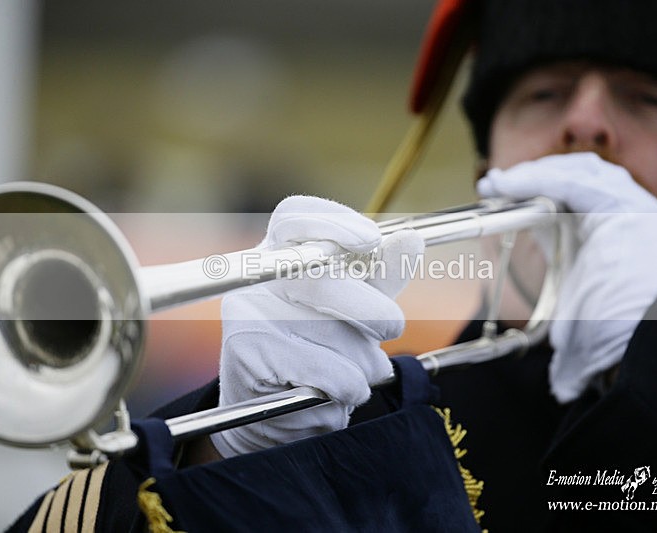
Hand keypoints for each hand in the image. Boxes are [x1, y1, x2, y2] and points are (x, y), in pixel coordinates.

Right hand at [212, 196, 423, 456]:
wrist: (267, 417)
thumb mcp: (352, 310)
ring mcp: (247, 314)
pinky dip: (346, 391)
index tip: (371, 240)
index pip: (295, 216)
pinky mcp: (246, 355)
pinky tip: (329, 395)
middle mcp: (256, 278)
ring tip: (349, 375)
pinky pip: (327, 375)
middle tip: (391, 328)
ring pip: (334, 337)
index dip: (334, 223)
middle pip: (323, 279)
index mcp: (280, 253)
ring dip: (363, 365)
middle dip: (374, 312)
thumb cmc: (316, 353)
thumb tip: (410, 240)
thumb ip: (381, 277)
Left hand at [477, 153, 656, 401]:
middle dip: (535, 176)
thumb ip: (564, 299)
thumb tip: (557, 369)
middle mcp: (638, 216)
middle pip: (583, 176)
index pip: (581, 195)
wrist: (633, 352)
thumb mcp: (576, 306)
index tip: (502, 192)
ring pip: (579, 173)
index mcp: (625, 235)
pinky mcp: (630, 210)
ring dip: (533, 175)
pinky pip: (574, 185)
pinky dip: (537, 181)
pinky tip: (509, 186)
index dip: (540, 188)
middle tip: (495, 185)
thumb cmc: (608, 341)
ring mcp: (639, 211)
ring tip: (498, 185)